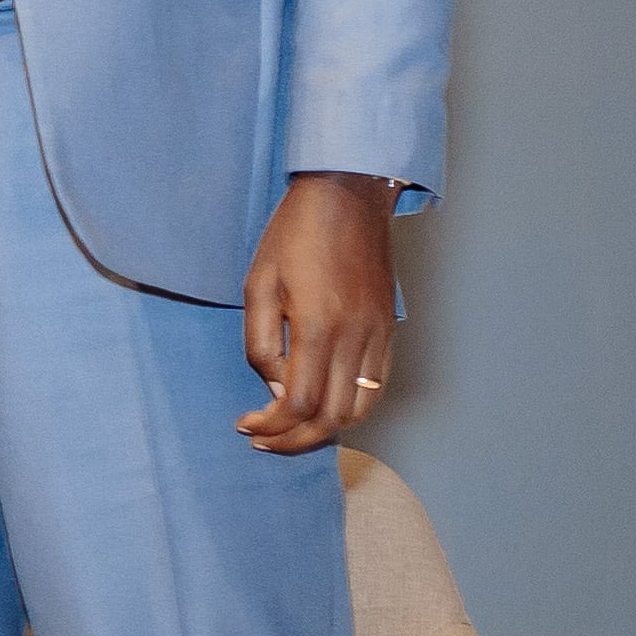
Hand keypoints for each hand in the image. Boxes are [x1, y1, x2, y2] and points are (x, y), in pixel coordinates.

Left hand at [237, 172, 400, 452]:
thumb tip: (277, 393)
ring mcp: (378, 335)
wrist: (347, 195)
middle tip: (264, 438)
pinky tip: (324, 406)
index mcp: (319, 326)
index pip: (299, 404)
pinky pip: (376, 386)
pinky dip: (351, 408)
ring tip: (292, 430)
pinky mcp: (389, 329)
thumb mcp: (258, 285)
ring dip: (325, 430)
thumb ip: (262, 345)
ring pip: (360, 410)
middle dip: (294, 440)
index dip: (272, 426)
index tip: (247, 424)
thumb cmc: (294, 235)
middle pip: (332, 418)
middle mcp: (355, 337)